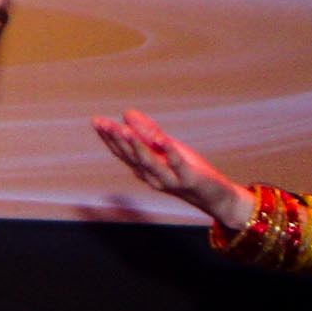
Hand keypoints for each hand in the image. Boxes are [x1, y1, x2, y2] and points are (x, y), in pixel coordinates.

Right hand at [91, 109, 253, 232]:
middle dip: (115, 139)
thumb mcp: (167, 147)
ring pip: (149, 162)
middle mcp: (150, 176)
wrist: (215, 197)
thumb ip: (148, 131)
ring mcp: (168, 179)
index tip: (97, 121)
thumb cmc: (188, 170)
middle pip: (130, 156)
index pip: (121, 151)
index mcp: (143, 168)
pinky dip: (170, 152)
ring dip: (136, 146)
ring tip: (125, 130)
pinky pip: (178, 165)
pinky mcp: (188, 179)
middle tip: (102, 123)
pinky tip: (163, 139)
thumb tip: (127, 113)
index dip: (108, 137)